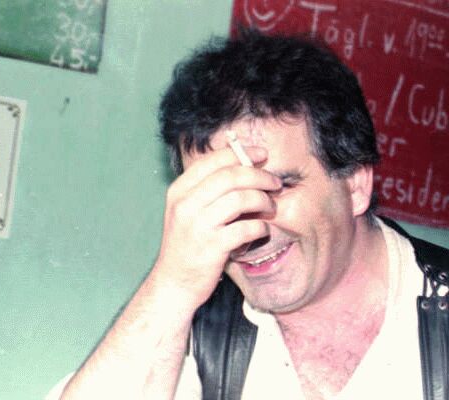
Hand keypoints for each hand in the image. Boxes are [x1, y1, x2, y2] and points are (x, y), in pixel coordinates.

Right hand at [151, 146, 280, 306]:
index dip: (241, 153)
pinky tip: (262, 229)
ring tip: (270, 207)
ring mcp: (197, 225)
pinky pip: (246, 228)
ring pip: (241, 199)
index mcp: (179, 190)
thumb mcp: (187, 212)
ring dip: (263, 200)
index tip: (261, 155)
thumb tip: (245, 168)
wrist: (174, 283)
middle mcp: (185, 204)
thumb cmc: (187, 245)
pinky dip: (260, 226)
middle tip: (274, 182)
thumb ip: (207, 191)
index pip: (213, 160)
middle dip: (259, 176)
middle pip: (230, 176)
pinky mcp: (211, 247)